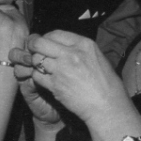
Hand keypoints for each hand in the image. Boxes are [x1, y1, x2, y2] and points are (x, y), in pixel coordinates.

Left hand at [13, 30, 129, 128]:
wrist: (108, 107)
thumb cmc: (106, 84)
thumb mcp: (98, 58)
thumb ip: (79, 49)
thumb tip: (60, 45)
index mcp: (84, 44)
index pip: (55, 33)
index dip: (46, 38)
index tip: (44, 43)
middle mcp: (72, 54)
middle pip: (39, 43)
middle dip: (33, 46)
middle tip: (32, 51)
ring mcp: (62, 69)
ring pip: (36, 59)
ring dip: (36, 64)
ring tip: (42, 68)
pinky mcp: (55, 84)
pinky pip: (36, 75)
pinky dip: (38, 77)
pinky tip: (45, 80)